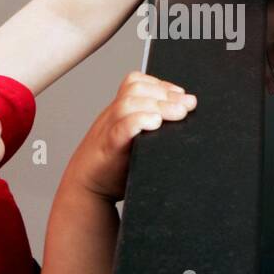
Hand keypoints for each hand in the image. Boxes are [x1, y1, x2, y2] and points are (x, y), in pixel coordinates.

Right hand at [62, 71, 196, 201]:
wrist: (86, 189)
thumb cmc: (112, 167)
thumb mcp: (131, 142)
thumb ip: (149, 130)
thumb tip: (182, 122)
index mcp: (118, 113)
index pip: (135, 84)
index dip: (160, 83)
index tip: (182, 93)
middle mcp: (112, 117)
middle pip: (134, 89)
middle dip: (165, 93)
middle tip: (188, 103)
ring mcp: (108, 131)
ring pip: (128, 104)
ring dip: (158, 105)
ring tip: (179, 112)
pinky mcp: (109, 147)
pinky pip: (121, 127)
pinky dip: (138, 120)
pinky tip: (155, 122)